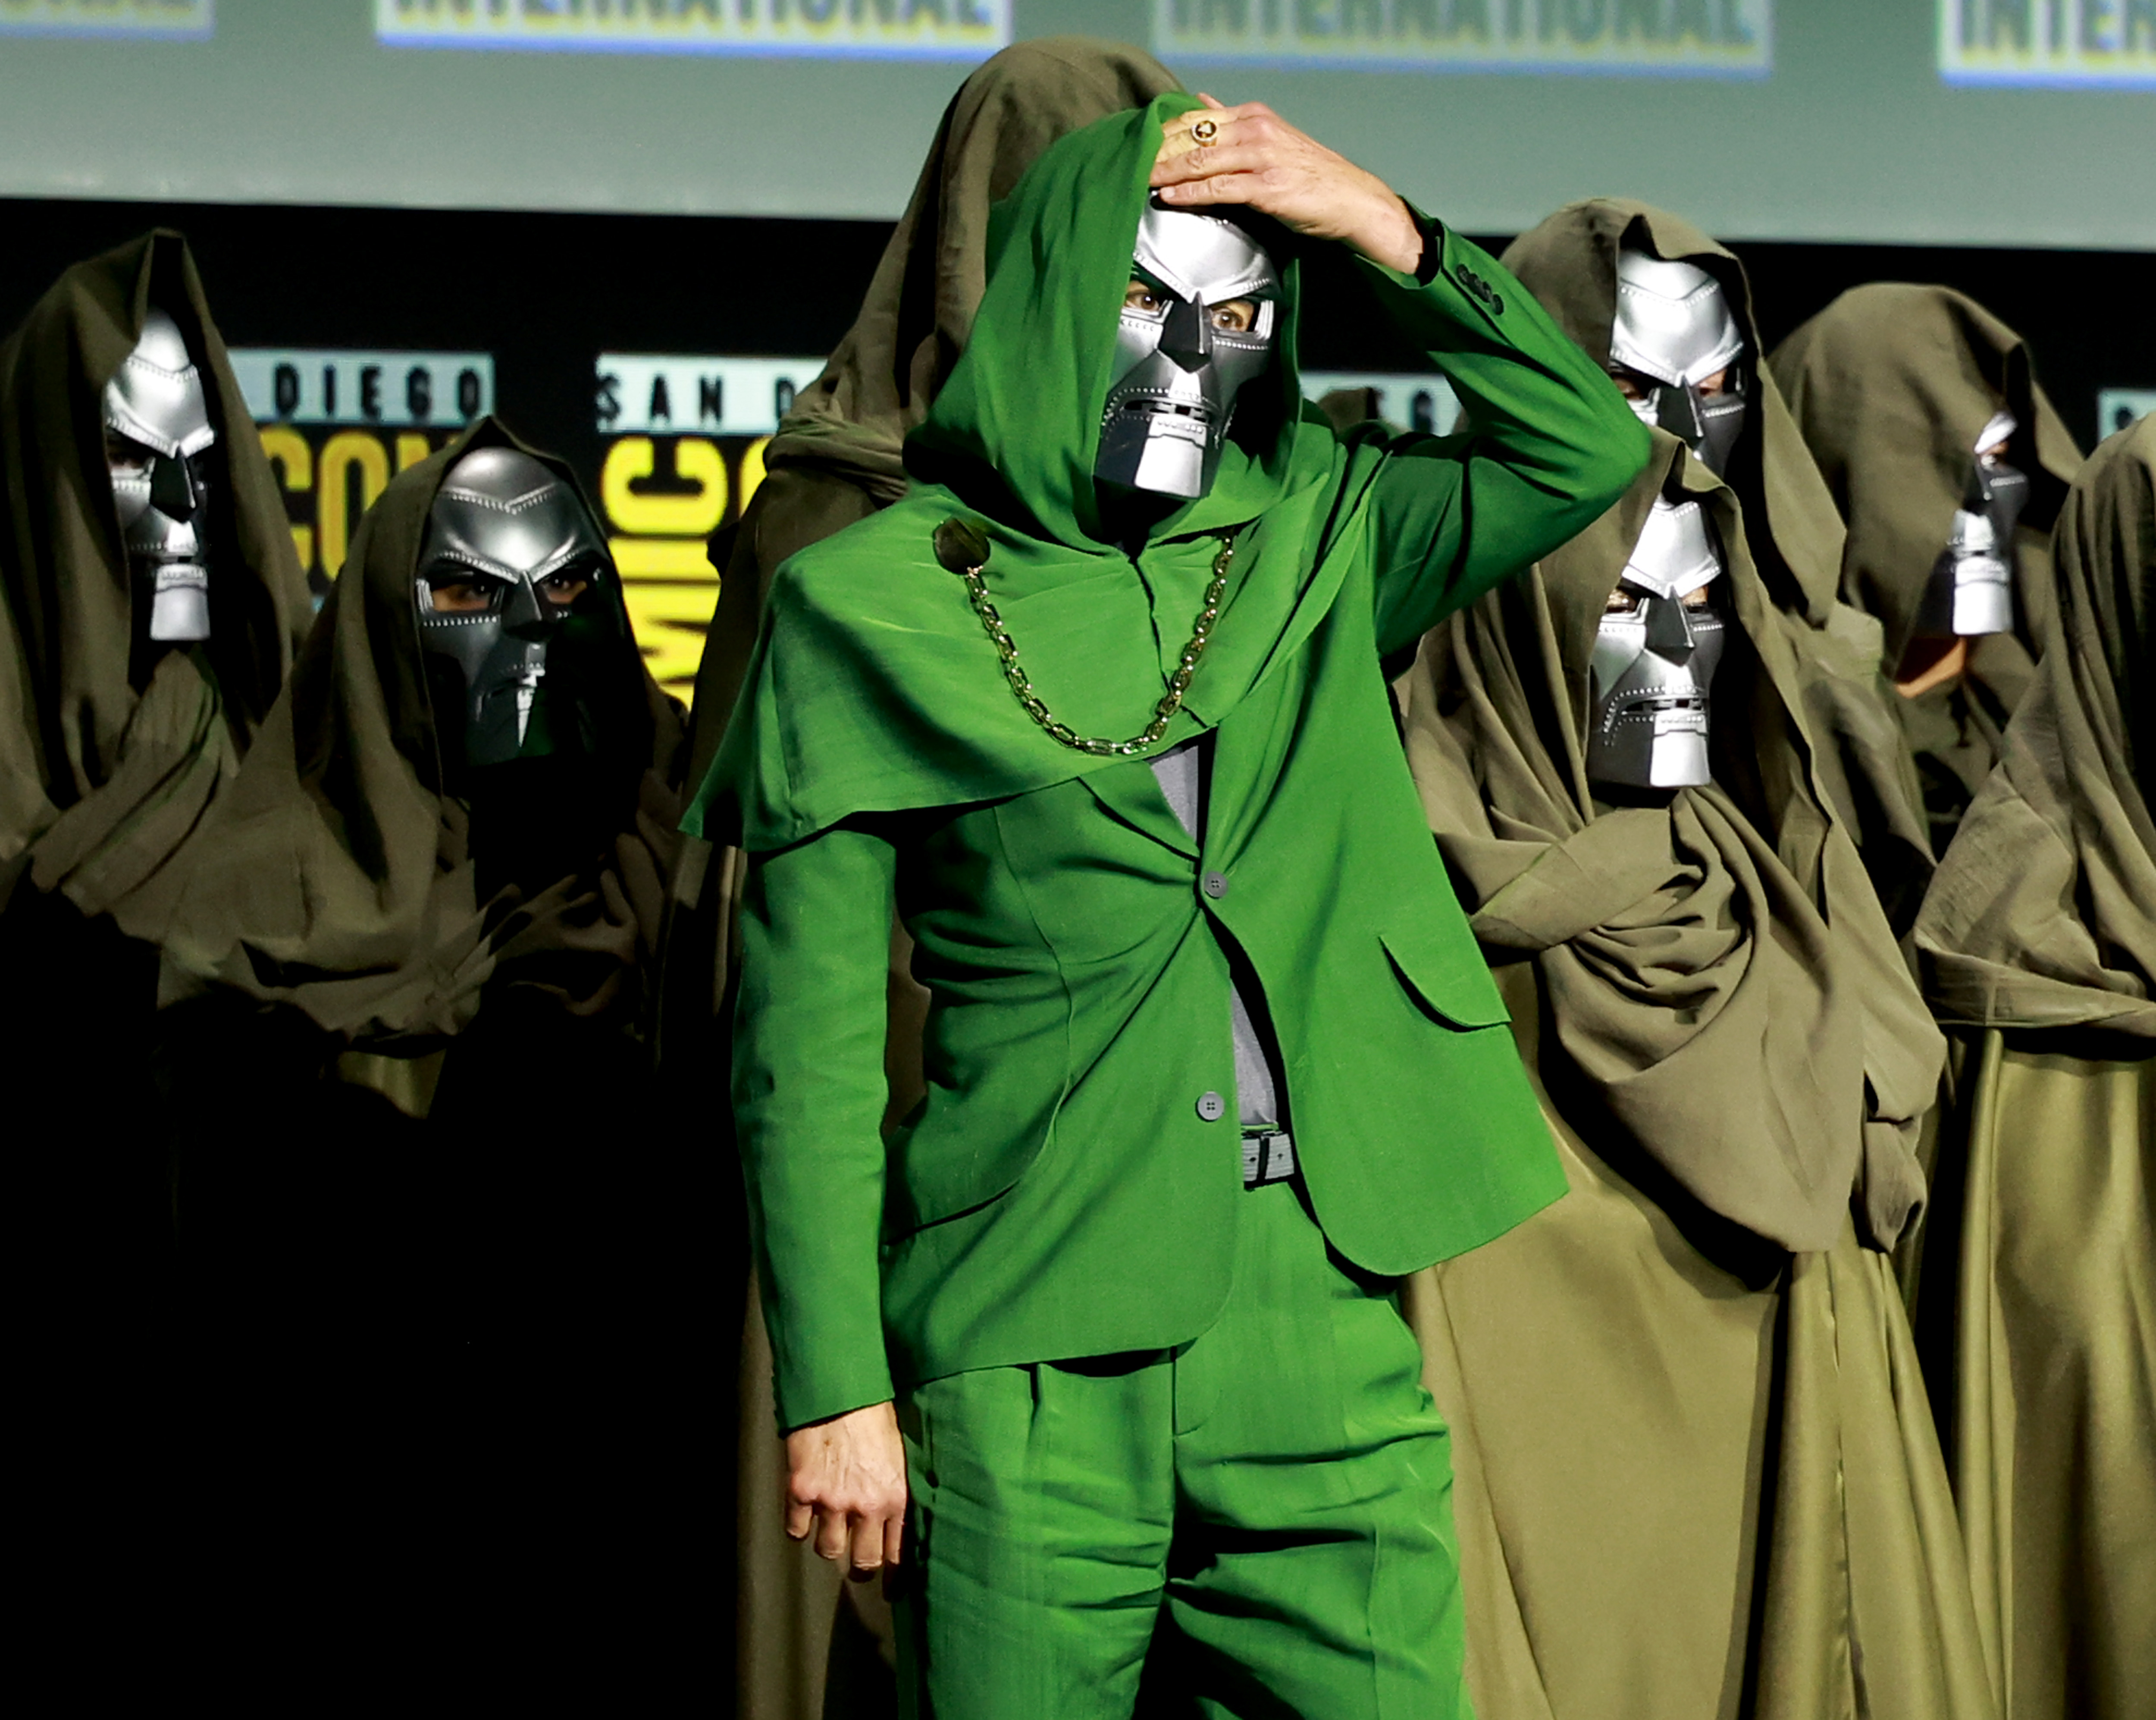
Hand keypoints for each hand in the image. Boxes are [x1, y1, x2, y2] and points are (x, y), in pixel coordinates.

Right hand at [784, 1400, 908, 1577]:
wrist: (839, 1390)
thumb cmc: (874, 1417)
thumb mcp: (900, 1456)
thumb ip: (897, 1492)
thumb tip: (901, 1523)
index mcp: (896, 1497)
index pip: (899, 1555)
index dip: (895, 1579)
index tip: (892, 1591)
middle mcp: (866, 1506)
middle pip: (863, 1562)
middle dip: (860, 1567)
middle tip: (856, 1563)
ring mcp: (831, 1501)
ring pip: (828, 1550)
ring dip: (829, 1541)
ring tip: (831, 1525)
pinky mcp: (802, 1491)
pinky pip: (797, 1531)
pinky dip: (799, 1525)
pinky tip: (805, 1511)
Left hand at [1151, 94, 1423, 275]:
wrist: (1353, 200)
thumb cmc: (1312, 176)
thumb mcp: (1271, 138)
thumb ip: (1234, 123)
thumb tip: (1203, 104)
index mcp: (1254, 117)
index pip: (1196, 119)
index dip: (1163, 132)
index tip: (1139, 143)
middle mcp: (1256, 131)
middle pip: (1192, 137)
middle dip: (1157, 151)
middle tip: (1129, 162)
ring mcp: (1261, 158)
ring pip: (1201, 160)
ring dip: (1165, 172)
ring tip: (1139, 179)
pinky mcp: (1266, 188)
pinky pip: (1218, 188)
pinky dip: (1190, 193)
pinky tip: (1169, 196)